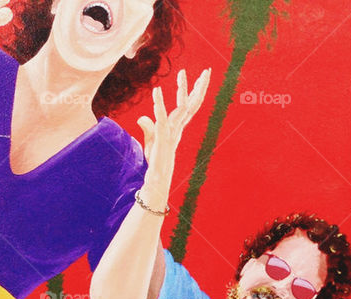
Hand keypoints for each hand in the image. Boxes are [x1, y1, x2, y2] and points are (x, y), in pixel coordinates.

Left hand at [137, 68, 210, 201]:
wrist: (157, 175)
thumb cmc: (156, 158)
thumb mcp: (151, 139)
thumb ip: (149, 126)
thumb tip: (143, 118)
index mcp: (179, 124)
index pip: (191, 104)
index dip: (198, 90)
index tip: (203, 76)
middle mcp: (179, 126)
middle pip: (193, 103)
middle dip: (200, 86)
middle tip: (207, 70)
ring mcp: (172, 130)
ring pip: (182, 106)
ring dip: (182, 89)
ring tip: (182, 72)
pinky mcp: (162, 136)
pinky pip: (161, 117)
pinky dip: (159, 103)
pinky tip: (157, 90)